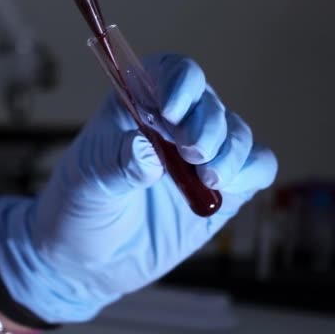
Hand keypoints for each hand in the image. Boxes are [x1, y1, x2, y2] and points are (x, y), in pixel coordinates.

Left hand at [0, 54, 277, 322]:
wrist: (89, 260)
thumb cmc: (78, 209)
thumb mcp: (86, 183)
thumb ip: (115, 164)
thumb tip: (148, 154)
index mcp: (136, 107)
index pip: (170, 73)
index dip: (180, 83)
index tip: (170, 113)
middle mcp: (174, 126)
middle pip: (209, 104)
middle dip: (206, 126)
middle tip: (190, 153)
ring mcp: (199, 158)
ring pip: (237, 133)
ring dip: (230, 150)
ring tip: (207, 177)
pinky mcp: (221, 190)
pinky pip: (256, 167)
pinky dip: (251, 170)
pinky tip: (227, 186)